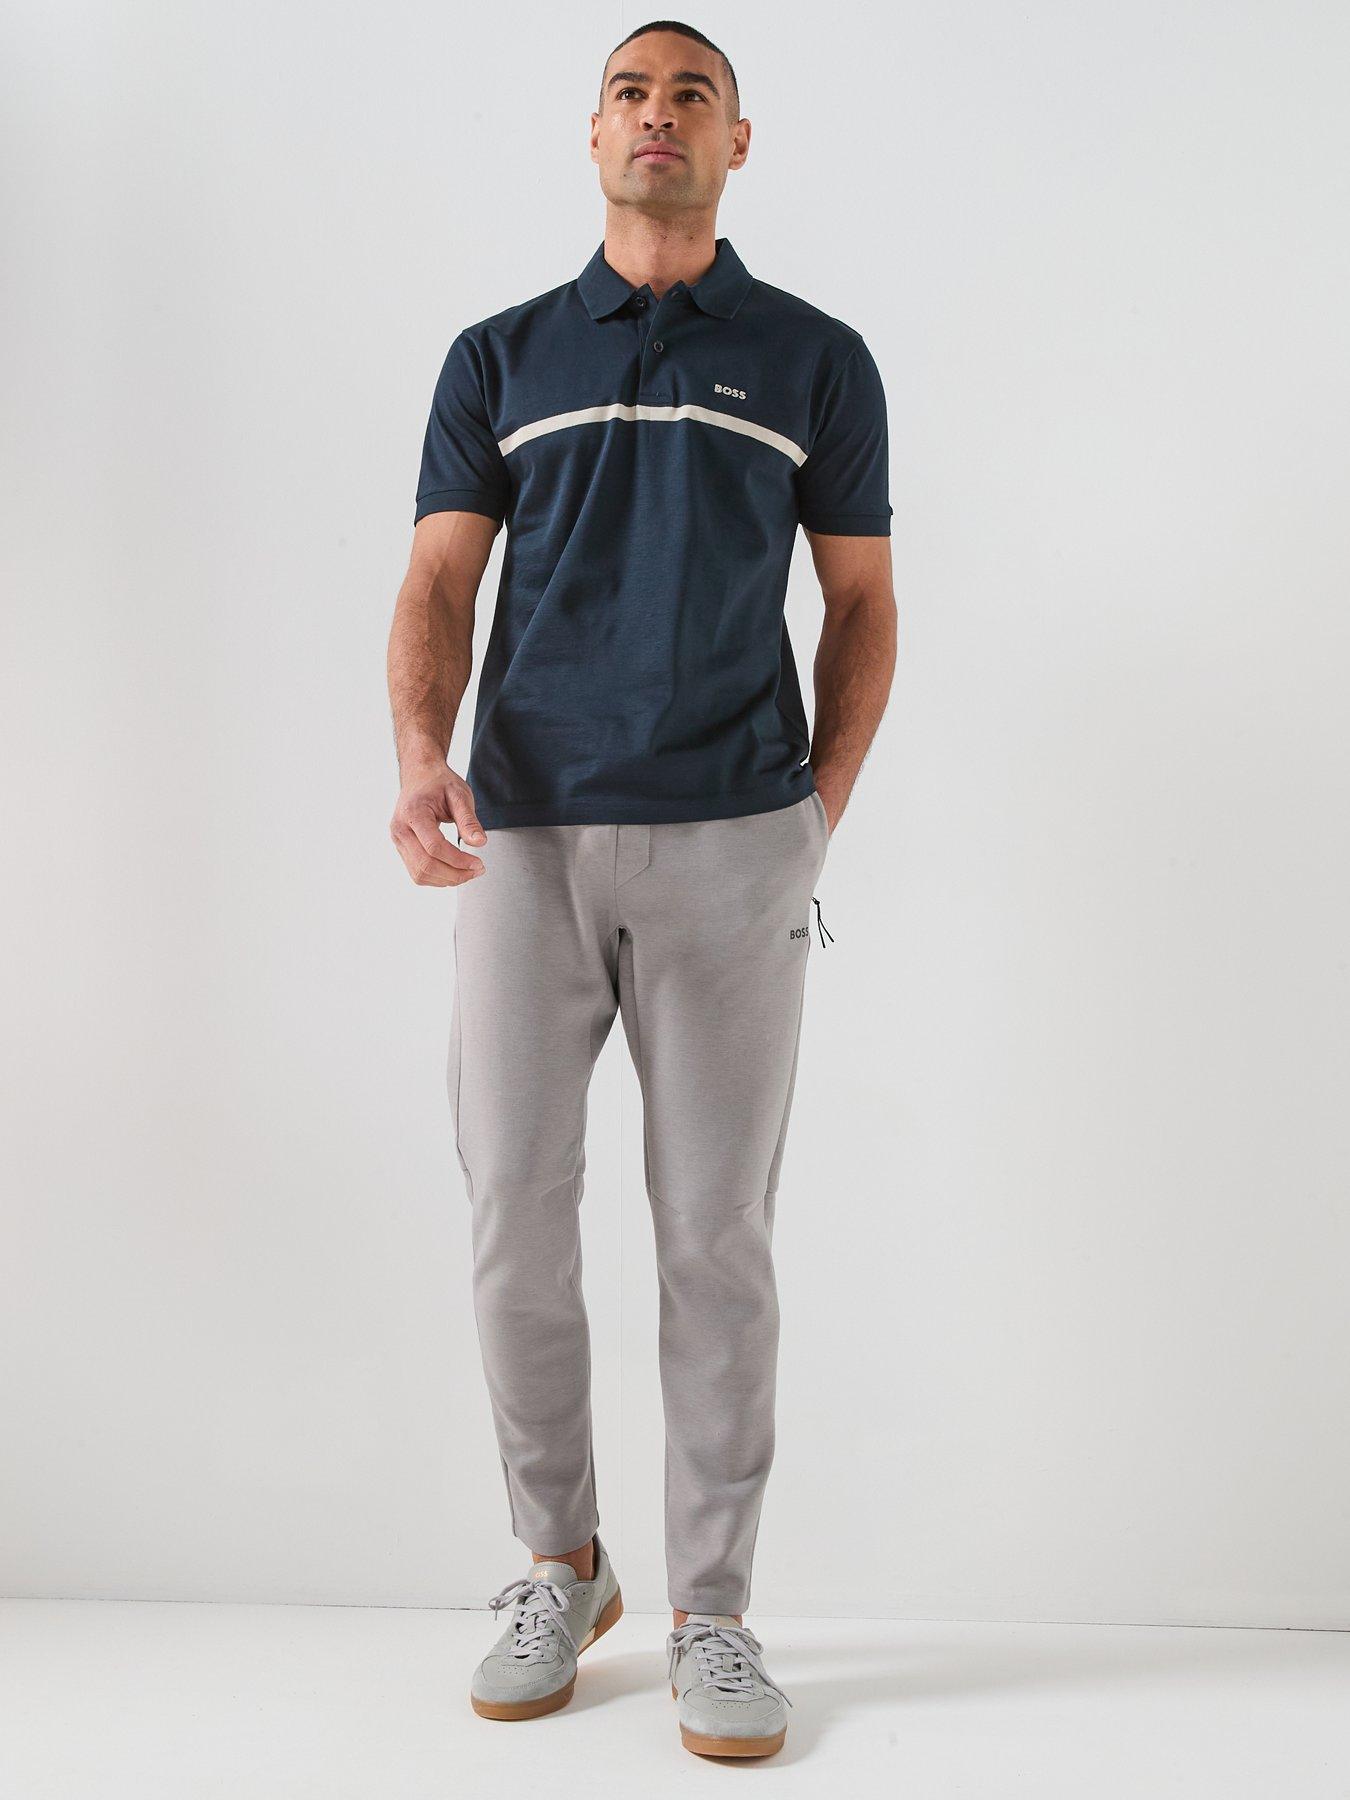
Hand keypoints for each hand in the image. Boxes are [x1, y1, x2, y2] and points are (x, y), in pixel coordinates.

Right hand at [390, 763, 487, 886]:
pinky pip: (416, 872)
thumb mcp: (460, 795)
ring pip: (419, 874)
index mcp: (413, 813)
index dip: (458, 860)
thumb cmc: (439, 783)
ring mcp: (397, 840)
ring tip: (468, 872)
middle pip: (425, 865)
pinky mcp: (401, 847)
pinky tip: (454, 871)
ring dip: (446, 880)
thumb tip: (480, 843)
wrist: (420, 775)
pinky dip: (437, 878)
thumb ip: (469, 820)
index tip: (479, 863)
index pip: (434, 847)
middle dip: (455, 874)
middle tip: (478, 870)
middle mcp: (400, 829)